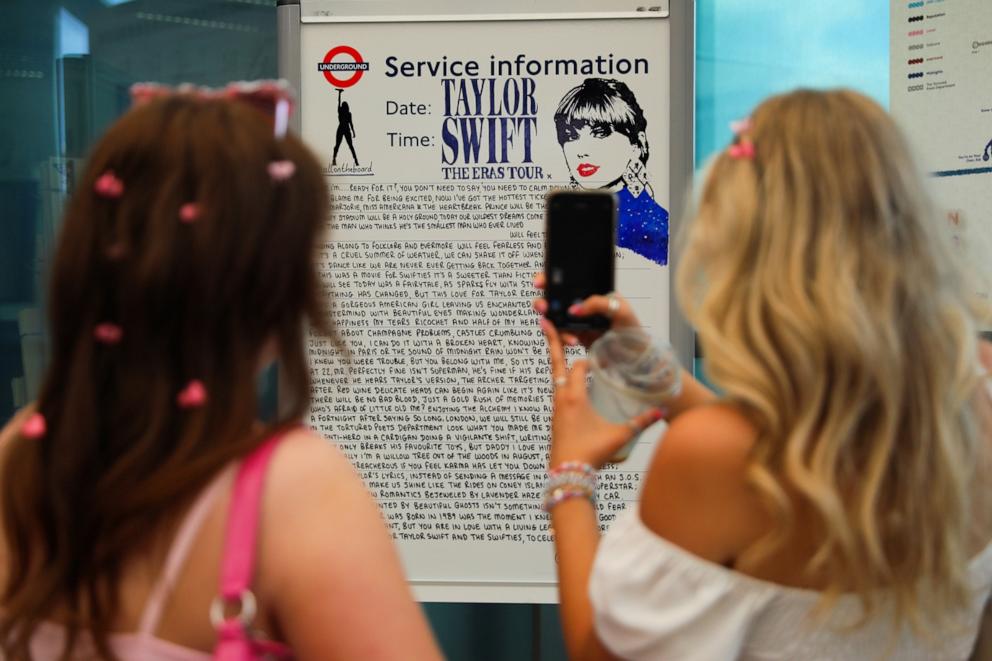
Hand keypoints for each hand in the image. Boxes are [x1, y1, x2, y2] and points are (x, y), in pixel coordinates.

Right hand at [531, 272, 640, 348]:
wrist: (633, 354)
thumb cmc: (630, 326)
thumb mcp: (619, 308)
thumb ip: (596, 304)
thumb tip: (574, 309)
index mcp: (590, 292)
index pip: (567, 281)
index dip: (550, 278)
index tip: (541, 282)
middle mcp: (580, 304)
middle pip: (554, 299)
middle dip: (543, 301)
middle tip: (543, 306)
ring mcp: (575, 321)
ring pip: (553, 318)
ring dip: (550, 322)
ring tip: (556, 327)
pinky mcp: (574, 336)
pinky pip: (560, 335)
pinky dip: (561, 337)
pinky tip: (572, 341)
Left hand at [541, 317, 661, 468]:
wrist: (567, 474)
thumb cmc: (591, 454)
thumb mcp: (619, 436)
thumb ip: (641, 421)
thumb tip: (662, 409)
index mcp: (574, 398)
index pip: (578, 366)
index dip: (587, 357)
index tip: (596, 349)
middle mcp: (561, 399)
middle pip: (556, 363)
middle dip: (553, 342)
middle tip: (544, 320)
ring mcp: (555, 409)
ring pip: (554, 377)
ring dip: (557, 361)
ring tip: (555, 344)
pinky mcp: (555, 419)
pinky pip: (556, 391)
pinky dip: (560, 379)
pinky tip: (568, 382)